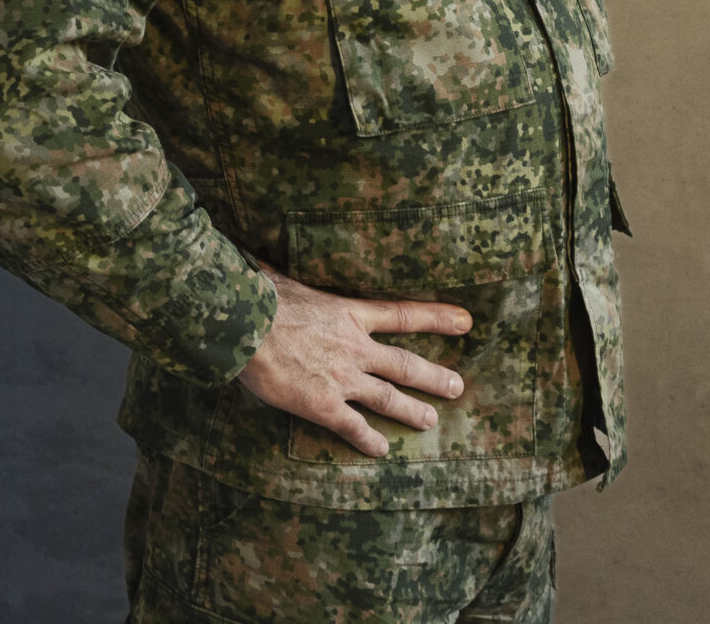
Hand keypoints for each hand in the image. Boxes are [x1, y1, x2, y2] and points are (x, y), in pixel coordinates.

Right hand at [234, 268, 470, 456]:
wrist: (244, 324)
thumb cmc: (259, 294)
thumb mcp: (284, 276)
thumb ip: (290, 277)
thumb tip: (267, 259)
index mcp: (348, 312)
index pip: (402, 314)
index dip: (436, 318)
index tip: (465, 322)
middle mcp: (354, 347)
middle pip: (405, 364)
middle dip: (434, 377)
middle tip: (457, 388)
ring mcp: (342, 378)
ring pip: (387, 398)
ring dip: (411, 411)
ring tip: (429, 421)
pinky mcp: (323, 405)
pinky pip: (353, 427)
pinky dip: (369, 440)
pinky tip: (381, 449)